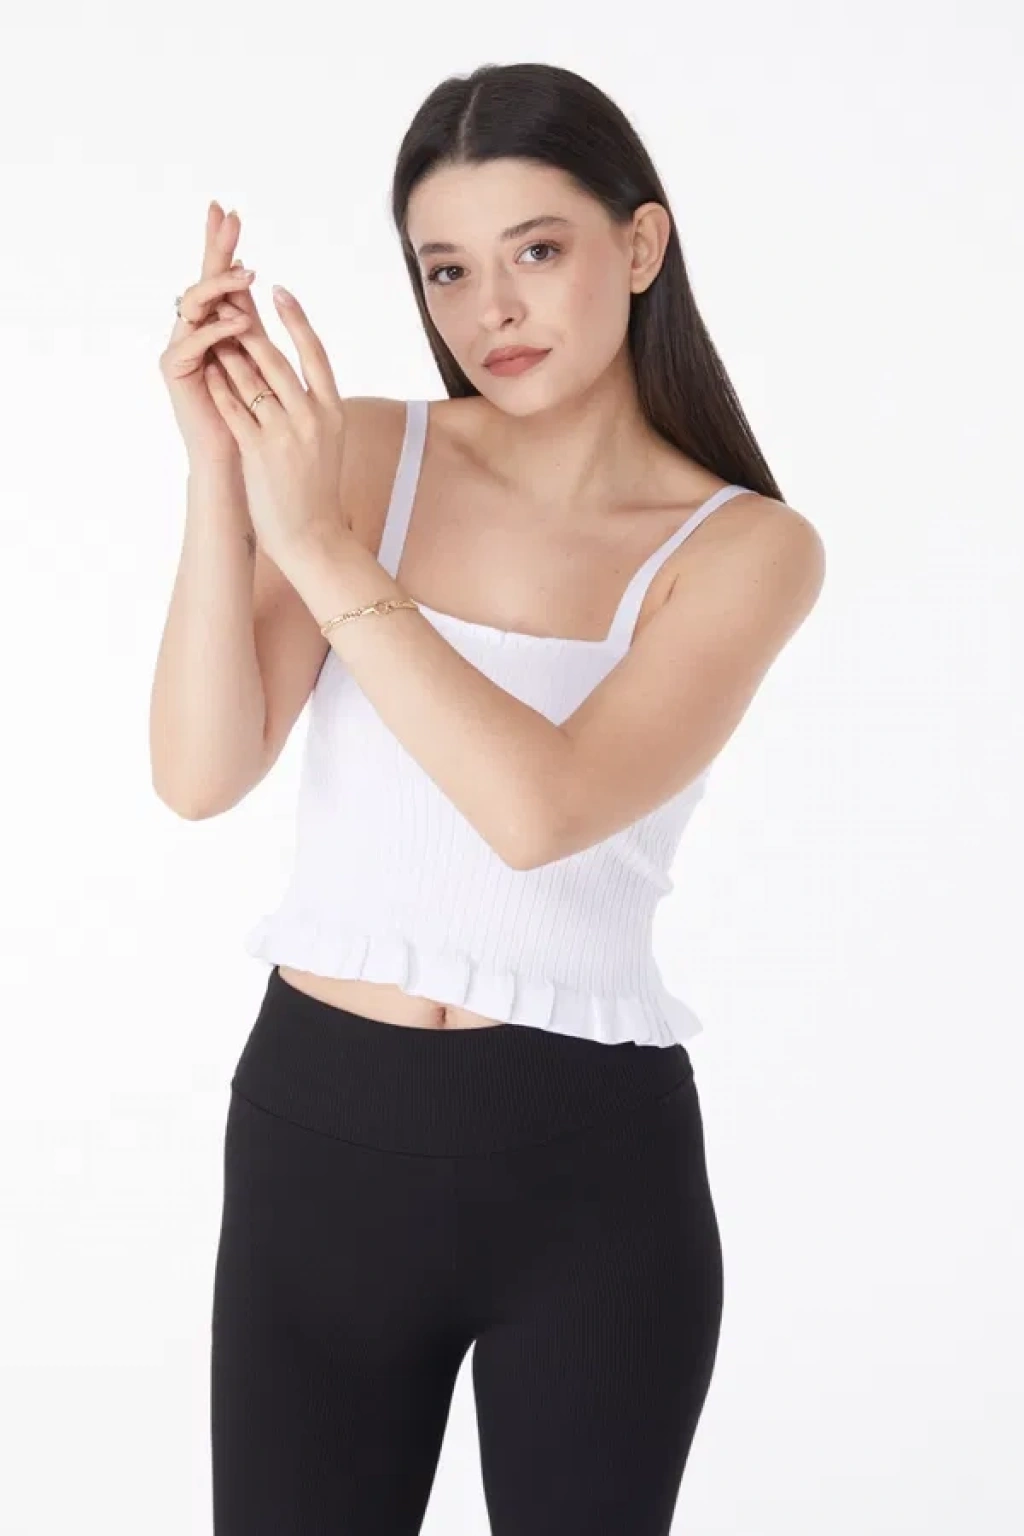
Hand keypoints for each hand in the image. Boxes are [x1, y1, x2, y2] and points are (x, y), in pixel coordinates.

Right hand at [158, 204, 267, 467]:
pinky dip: (218, 330)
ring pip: (194, 303)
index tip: (230, 210)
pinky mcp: (175, 370)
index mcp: (213, 327)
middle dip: (215, 245)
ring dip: (221, 286)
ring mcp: (180, 347)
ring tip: (248, 273)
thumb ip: (257, 332)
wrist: (234, 460)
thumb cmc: (252, 419)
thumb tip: (276, 295)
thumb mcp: (259, 366)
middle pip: (201, 278)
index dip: (222, 244)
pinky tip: (240, 320)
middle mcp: (192, 331)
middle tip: (226, 213)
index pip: (218, 277)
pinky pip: (195, 341)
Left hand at [202, 284, 348, 568]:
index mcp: (332, 411)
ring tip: (212, 324)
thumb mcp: (327, 442)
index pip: (315, 353)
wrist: (313, 537)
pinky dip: (218, 384)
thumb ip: (315, 407)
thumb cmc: (316, 491)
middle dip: (251, 322)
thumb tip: (297, 375)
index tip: (279, 290)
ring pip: (251, 379)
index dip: (296, 319)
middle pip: (277, 358)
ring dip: (228, 348)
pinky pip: (233, 408)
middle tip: (232, 292)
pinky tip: (205, 366)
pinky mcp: (259, 450)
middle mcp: (311, 417)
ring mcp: (285, 433)